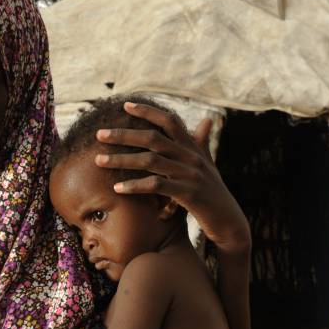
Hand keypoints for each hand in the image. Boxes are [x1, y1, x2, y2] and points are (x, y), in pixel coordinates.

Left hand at [95, 102, 250, 252]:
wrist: (229, 222)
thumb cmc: (214, 194)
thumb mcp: (208, 165)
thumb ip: (202, 142)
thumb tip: (207, 119)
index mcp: (194, 148)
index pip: (170, 121)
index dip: (148, 111)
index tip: (126, 106)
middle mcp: (192, 157)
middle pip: (153, 138)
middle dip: (124, 135)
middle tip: (99, 134)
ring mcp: (191, 175)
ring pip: (150, 160)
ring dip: (121, 159)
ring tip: (99, 161)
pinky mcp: (188, 194)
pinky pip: (156, 186)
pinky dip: (135, 186)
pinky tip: (118, 188)